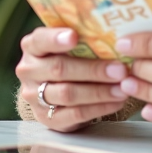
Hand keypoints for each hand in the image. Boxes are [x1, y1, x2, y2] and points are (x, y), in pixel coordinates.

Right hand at [15, 27, 129, 131]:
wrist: (56, 91)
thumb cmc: (69, 58)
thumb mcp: (69, 44)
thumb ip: (82, 37)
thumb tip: (116, 34)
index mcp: (32, 46)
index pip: (40, 40)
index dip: (56, 38)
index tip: (75, 36)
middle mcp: (28, 71)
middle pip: (59, 69)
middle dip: (93, 70)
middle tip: (120, 70)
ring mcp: (34, 97)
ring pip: (68, 94)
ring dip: (99, 92)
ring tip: (123, 88)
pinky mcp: (47, 119)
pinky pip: (75, 114)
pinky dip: (99, 108)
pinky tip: (116, 102)